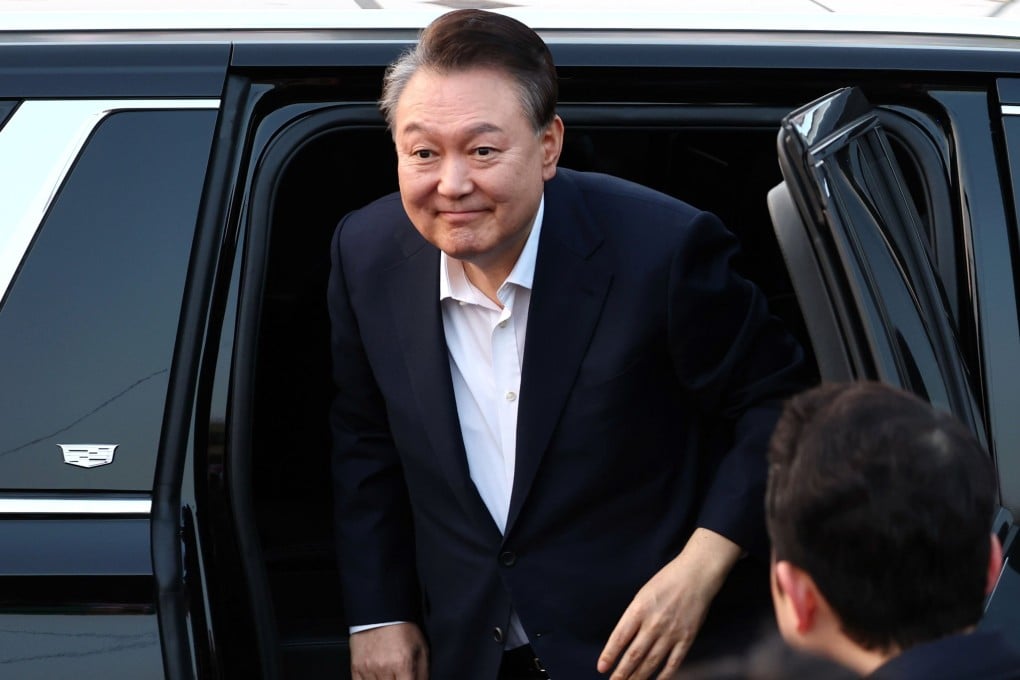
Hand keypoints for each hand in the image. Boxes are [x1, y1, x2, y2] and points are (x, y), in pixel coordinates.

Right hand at [350, 622, 428, 679]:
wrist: (380, 612)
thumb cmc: (402, 628)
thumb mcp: (421, 648)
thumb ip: (423, 673)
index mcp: (403, 664)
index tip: (408, 679)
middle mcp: (384, 668)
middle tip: (399, 674)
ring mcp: (368, 669)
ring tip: (389, 674)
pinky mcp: (356, 668)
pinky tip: (377, 676)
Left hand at [597, 529, 740, 678]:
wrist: (696, 575)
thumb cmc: (667, 581)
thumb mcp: (642, 594)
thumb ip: (633, 617)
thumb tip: (622, 641)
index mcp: (639, 609)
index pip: (620, 637)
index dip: (610, 655)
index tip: (602, 668)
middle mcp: (653, 623)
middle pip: (634, 654)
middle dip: (622, 672)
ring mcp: (671, 632)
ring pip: (651, 662)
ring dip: (639, 677)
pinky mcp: (687, 638)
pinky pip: (673, 662)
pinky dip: (664, 676)